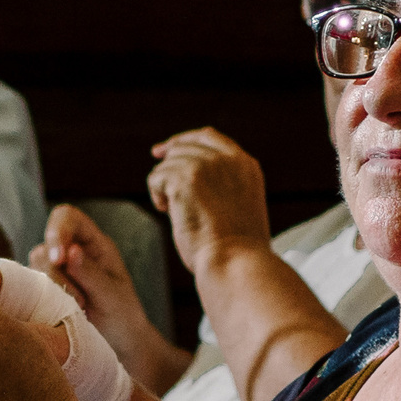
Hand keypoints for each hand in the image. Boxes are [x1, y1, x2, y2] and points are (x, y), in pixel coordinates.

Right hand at [30, 204, 191, 394]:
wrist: (118, 345)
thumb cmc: (123, 316)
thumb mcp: (113, 295)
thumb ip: (91, 273)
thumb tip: (70, 252)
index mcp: (94, 243)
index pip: (67, 217)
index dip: (57, 230)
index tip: (59, 258)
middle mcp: (71, 251)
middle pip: (46, 244)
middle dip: (57, 273)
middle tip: (80, 300)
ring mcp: (55, 270)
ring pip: (35, 267)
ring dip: (53, 289)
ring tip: (77, 309)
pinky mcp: (43, 290)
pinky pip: (29, 286)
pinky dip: (42, 300)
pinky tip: (60, 315)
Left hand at [147, 127, 273, 279]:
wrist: (235, 262)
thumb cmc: (237, 250)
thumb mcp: (240, 207)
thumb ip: (222, 186)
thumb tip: (185, 180)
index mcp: (245, 165)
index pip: (208, 137)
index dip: (183, 141)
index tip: (165, 150)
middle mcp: (227, 160)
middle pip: (184, 147)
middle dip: (168, 165)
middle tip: (163, 191)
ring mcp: (206, 165)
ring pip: (167, 164)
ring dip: (165, 188)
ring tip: (176, 212)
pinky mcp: (184, 177)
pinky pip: (155, 177)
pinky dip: (156, 195)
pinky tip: (168, 212)